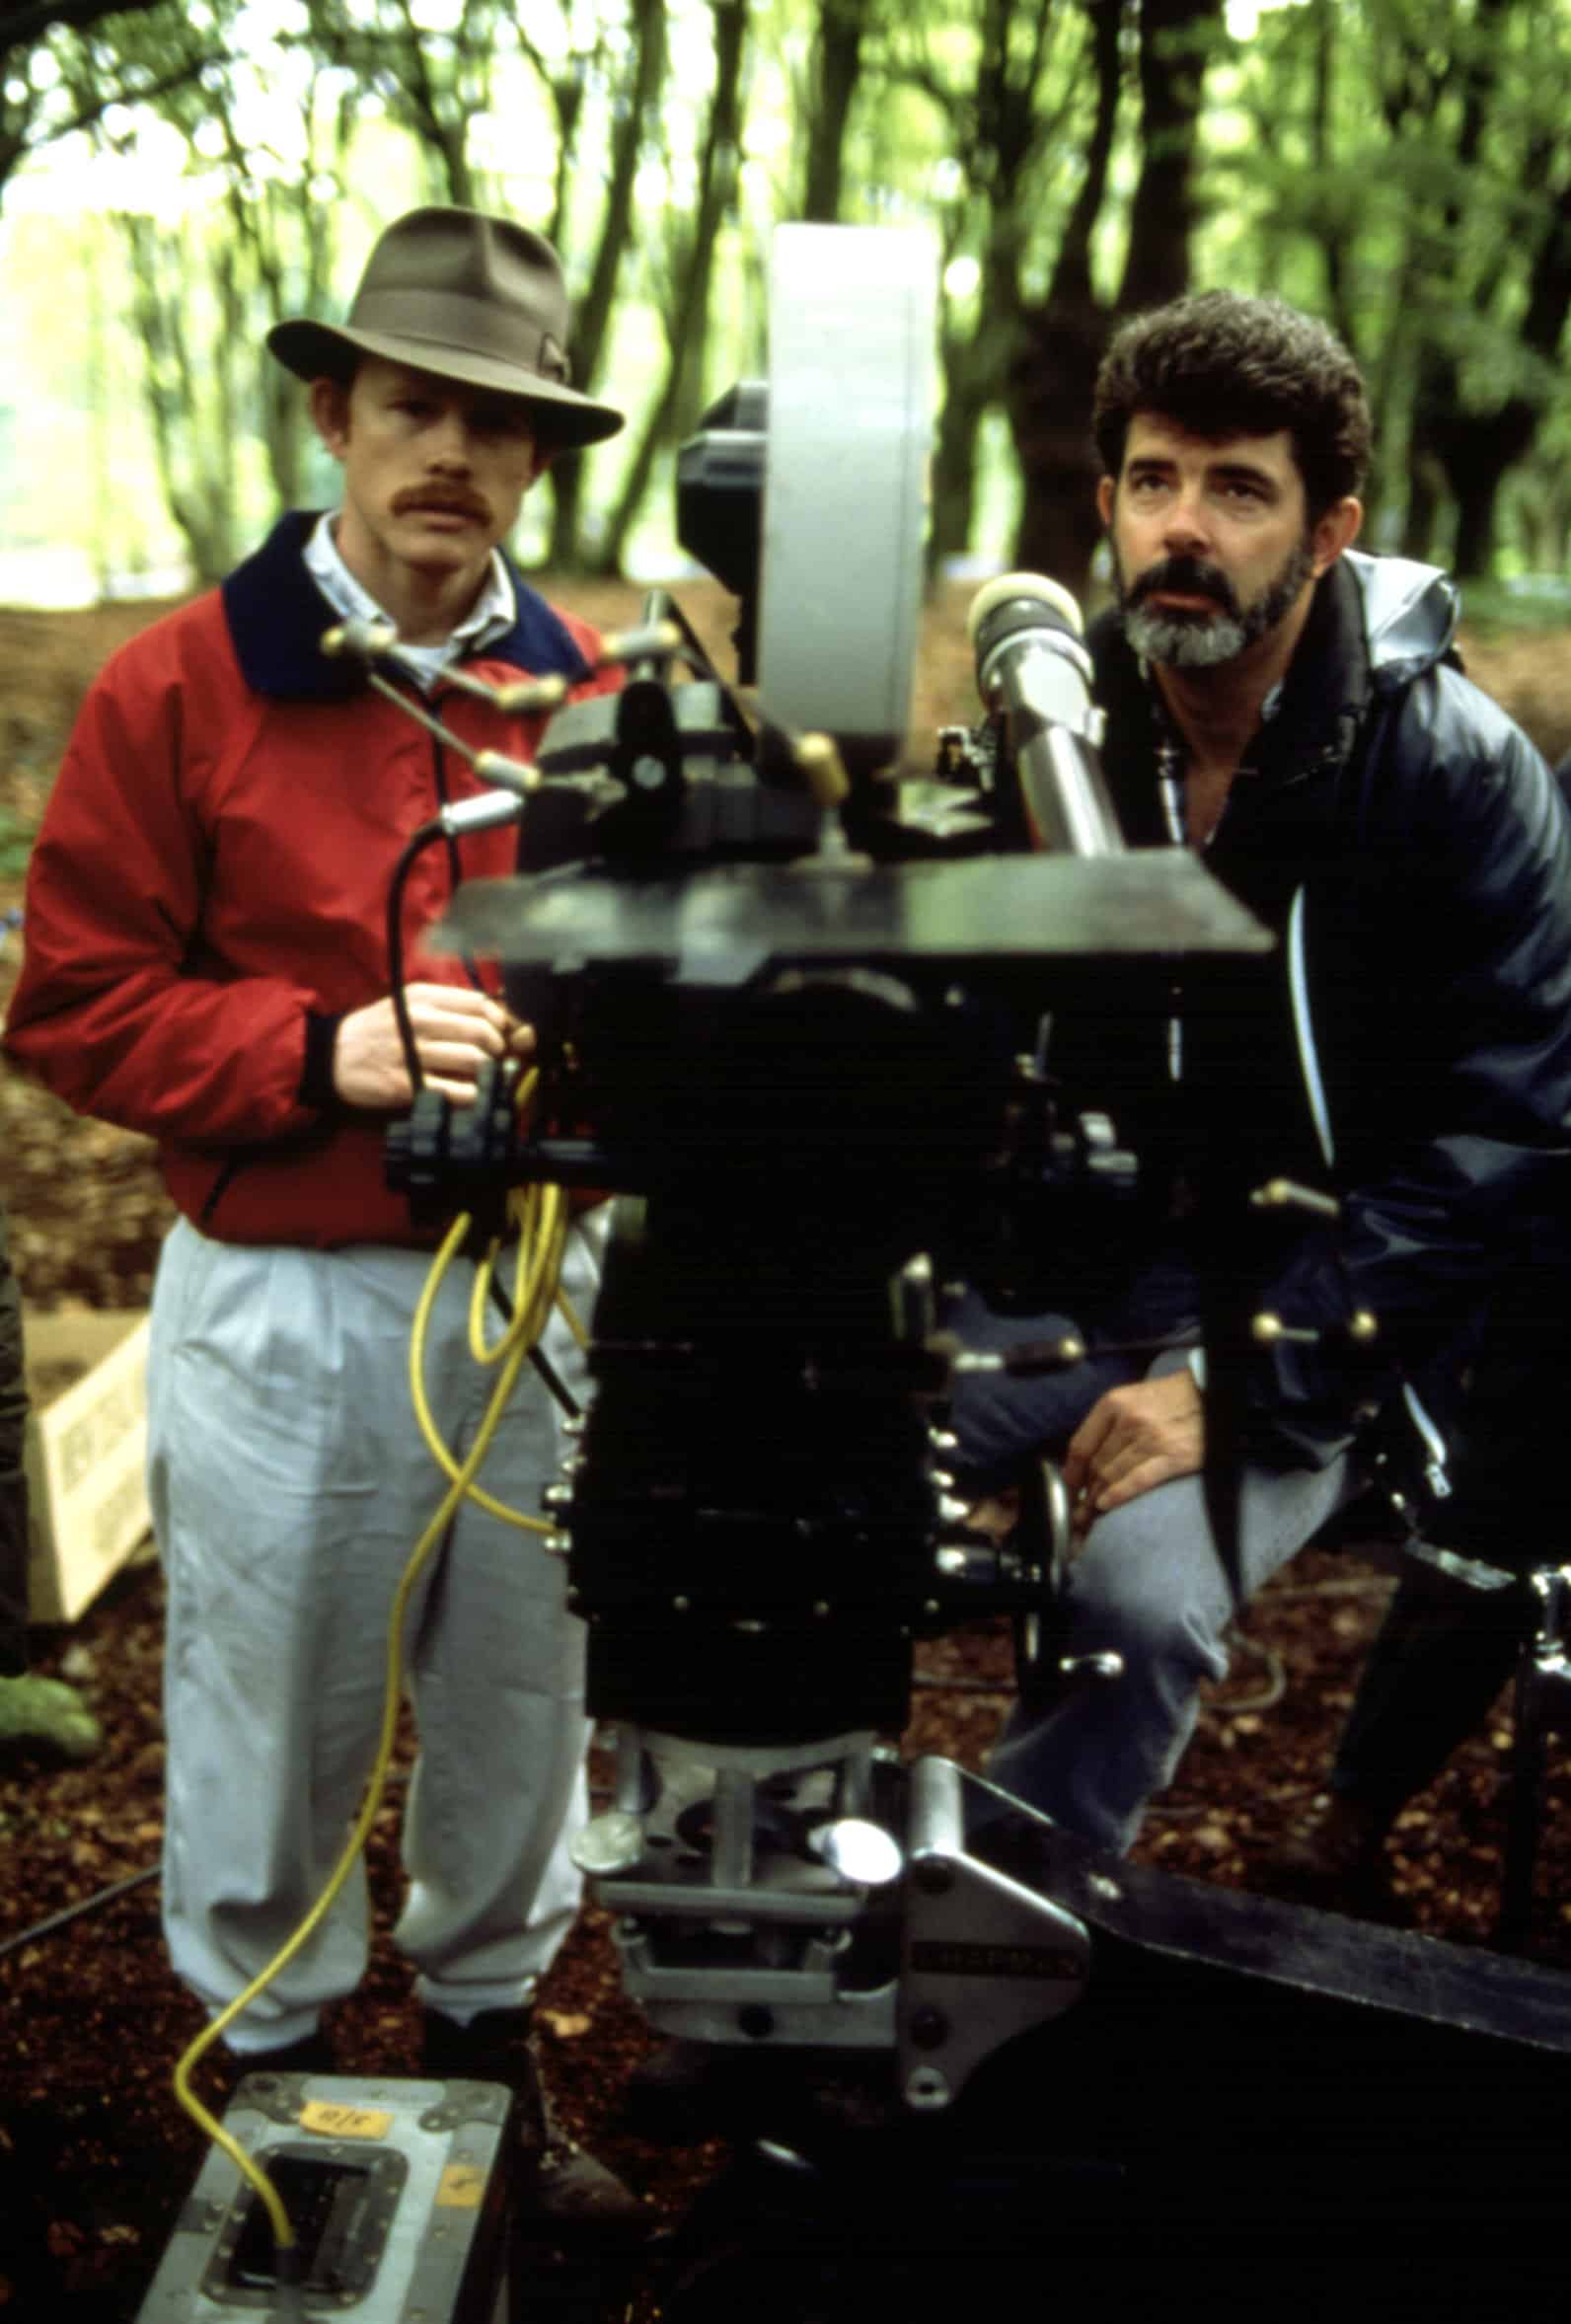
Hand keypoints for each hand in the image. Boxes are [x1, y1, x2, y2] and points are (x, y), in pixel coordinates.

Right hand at [332, 982, 532, 1108]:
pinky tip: (472, 1095)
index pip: (480, 1002)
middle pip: (482, 1031)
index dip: (500, 1019)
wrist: (332, 1056)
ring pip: (474, 1061)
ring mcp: (415, 1054)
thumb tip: (493, 1014)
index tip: (502, 1032)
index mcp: (423, 997)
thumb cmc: (376, 1030)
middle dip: (499, 1048)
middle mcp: (420, 1021)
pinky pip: (457, 1091)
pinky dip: (473, 1095)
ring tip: (485, 1076)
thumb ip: (444, 1007)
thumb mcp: (406, 1004)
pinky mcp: (408, 1084)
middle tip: (496, 1058)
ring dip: (489, 1072)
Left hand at [1062, 1369, 1204, 1533]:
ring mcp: (1151, 1440)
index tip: (1069, 1488)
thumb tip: (1085, 1458)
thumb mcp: (1132, 1398)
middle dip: (1083, 1492)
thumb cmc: (1170, 1397)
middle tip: (1077, 1511)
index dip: (1071, 1473)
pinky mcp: (1173, 1457)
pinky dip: (1118, 1495)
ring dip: (1096, 1500)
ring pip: (1111, 1475)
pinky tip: (1106, 1505)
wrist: (1211, 1394)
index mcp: (1114, 1404)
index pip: (1080, 1446)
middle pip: (1095, 1465)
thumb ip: (1108, 1423)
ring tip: (1088, 1516)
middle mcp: (1129, 1421)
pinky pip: (1137, 1481)